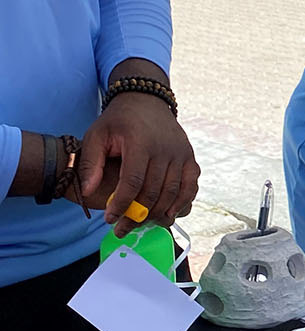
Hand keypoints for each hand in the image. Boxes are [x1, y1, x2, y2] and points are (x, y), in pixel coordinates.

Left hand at [78, 92, 199, 236]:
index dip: (121, 204)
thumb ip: (90, 163)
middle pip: (154, 191)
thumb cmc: (118, 121)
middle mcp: (165, 150)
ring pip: (173, 193)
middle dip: (137, 215)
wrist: (147, 102)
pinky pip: (190, 187)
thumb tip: (88, 192)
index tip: (109, 219)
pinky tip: (168, 215)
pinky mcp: (190, 158)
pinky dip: (182, 204)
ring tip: (142, 224)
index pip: (133, 182)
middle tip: (122, 228)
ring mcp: (181, 154)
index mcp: (140, 143)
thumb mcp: (97, 135)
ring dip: (158, 214)